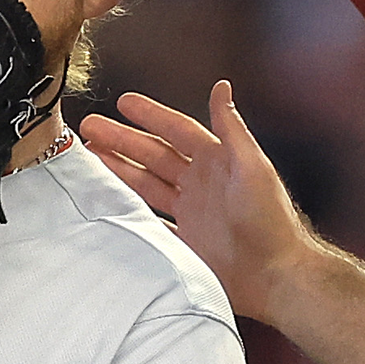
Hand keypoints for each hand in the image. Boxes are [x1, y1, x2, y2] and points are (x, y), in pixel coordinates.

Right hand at [83, 84, 312, 320]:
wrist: (275, 276)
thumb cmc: (270, 221)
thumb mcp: (252, 167)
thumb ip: (232, 129)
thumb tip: (221, 87)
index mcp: (217, 162)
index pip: (177, 130)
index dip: (150, 116)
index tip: (123, 102)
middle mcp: (200, 184)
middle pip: (153, 155)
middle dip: (122, 140)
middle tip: (89, 127)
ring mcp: (190, 213)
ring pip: (146, 184)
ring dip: (119, 169)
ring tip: (89, 157)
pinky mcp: (184, 242)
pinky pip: (149, 220)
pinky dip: (129, 210)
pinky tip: (109, 202)